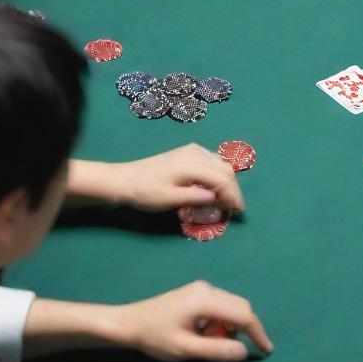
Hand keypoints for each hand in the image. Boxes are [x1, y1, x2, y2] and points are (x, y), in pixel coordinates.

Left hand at [112, 280, 271, 361]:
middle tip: (241, 351)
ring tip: (215, 344)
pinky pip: (221, 305)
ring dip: (232, 326)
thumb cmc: (154, 337)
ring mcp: (202, 288)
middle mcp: (207, 289)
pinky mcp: (197, 293)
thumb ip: (217, 350)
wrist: (128, 323)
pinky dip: (223, 321)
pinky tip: (207, 334)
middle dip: (246, 329)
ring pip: (231, 306)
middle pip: (240, 306)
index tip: (266, 351)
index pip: (243, 315)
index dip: (258, 333)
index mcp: (206, 300)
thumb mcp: (186, 349)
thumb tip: (244, 352)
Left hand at [115, 143, 244, 214]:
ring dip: (227, 182)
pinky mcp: (189, 152)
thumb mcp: (169, 200)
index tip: (237, 211)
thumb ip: (196, 198)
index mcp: (192, 164)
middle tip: (235, 209)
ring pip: (221, 164)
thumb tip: (218, 199)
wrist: (125, 179)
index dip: (233, 195)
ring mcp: (193, 150)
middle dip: (233, 189)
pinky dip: (219, 175)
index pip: (222, 178)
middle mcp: (196, 153)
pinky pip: (213, 162)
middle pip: (225, 169)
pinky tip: (216, 188)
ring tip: (227, 200)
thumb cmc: (145, 192)